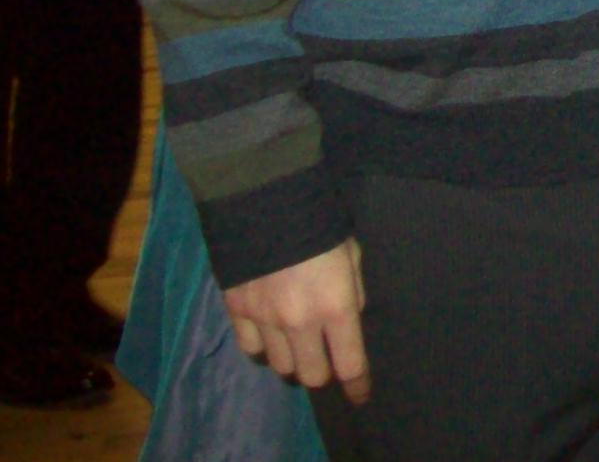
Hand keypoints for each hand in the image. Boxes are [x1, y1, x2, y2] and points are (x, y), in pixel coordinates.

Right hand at [223, 239, 369, 403]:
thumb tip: (350, 320)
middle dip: (322, 372)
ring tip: (299, 343)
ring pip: (280, 366)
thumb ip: (353, 292)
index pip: (349, 362)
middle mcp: (300, 322)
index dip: (357, 384)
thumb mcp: (352, 255)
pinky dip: (263, 348)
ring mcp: (265, 320)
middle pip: (311, 375)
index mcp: (336, 307)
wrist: (267, 203)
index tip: (360, 395)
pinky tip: (270, 334)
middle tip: (326, 358)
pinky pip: (251, 349)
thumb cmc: (321, 225)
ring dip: (294, 360)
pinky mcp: (238, 312)